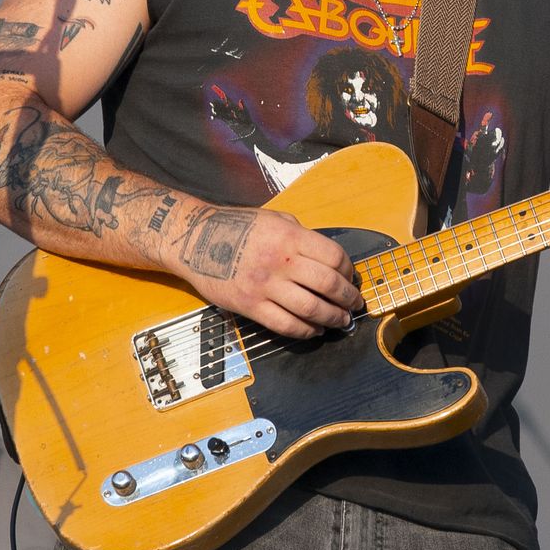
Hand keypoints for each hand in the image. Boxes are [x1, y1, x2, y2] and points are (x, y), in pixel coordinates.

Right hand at [173, 207, 362, 338]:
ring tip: (341, 321)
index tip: (351, 278)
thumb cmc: (236, 226)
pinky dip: (306, 331)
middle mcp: (281, 261)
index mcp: (290, 236)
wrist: (194, 239)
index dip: (348, 271)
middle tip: (354, 304)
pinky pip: (286, 325)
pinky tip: (314, 329)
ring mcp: (265, 286)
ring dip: (333, 318)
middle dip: (348, 298)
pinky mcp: (250, 306)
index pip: (334, 257)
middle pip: (328, 285)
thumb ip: (301, 236)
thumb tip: (326, 258)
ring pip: (311, 309)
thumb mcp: (274, 219)